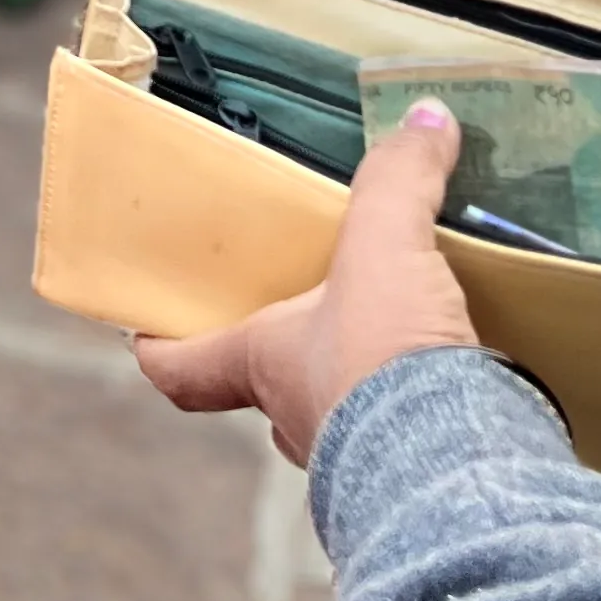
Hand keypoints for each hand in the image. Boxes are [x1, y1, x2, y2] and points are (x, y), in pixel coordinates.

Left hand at [135, 109, 478, 468]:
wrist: (458, 474)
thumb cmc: (384, 366)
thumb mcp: (384, 248)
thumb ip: (397, 180)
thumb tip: (424, 118)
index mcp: (260, 363)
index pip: (180, 366)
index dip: (159, 345)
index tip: (141, 333)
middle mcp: (296, 416)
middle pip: (264, 386)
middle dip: (286, 350)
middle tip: (312, 309)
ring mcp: (354, 460)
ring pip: (337, 417)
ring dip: (358, 383)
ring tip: (399, 336)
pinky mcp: (415, 482)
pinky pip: (404, 443)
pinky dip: (423, 413)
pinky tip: (459, 381)